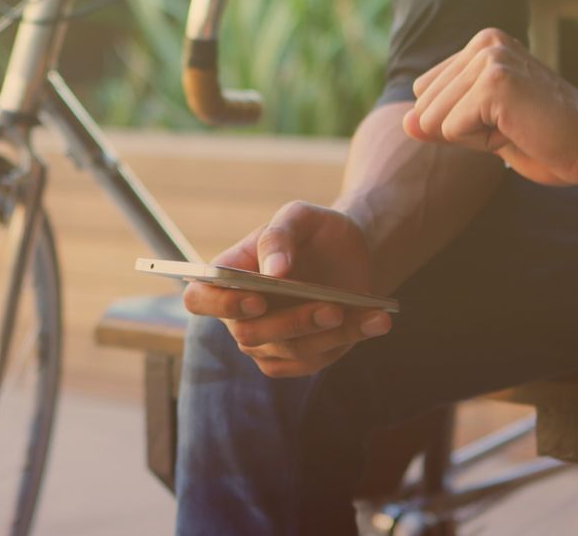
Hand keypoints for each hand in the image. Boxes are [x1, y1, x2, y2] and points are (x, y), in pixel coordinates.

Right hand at [182, 201, 392, 377]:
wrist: (350, 253)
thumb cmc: (314, 231)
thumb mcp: (299, 217)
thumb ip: (280, 235)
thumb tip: (273, 271)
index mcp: (227, 278)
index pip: (200, 300)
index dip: (221, 304)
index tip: (256, 298)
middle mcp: (240, 316)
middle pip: (249, 334)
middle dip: (291, 323)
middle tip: (330, 307)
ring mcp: (269, 342)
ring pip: (289, 351)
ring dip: (327, 334)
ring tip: (363, 312)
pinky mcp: (300, 358)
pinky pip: (316, 360)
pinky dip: (349, 341)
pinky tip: (377, 321)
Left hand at [404, 28, 577, 184]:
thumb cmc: (545, 140)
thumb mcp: (482, 130)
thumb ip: (440, 123)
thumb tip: (403, 122)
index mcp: (481, 47)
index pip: (426, 96)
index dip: (458, 123)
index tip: (504, 120)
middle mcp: (484, 44)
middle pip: (426, 108)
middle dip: (462, 132)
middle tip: (512, 126)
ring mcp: (489, 58)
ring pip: (436, 119)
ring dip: (472, 138)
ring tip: (515, 127)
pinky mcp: (494, 81)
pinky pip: (452, 129)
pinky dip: (480, 142)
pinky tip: (517, 129)